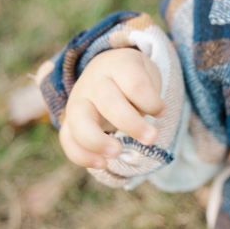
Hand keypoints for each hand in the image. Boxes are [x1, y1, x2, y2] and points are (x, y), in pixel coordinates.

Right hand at [59, 48, 163, 169]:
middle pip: (109, 102)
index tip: (162, 112)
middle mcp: (94, 81)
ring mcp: (78, 99)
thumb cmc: (133, 76)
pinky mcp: (69, 119)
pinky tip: (102, 164)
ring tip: (118, 152)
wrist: (107, 68)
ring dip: (98, 141)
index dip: (151, 102)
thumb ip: (147, 97)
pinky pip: (67, 139)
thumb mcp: (146, 74)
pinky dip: (81, 155)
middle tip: (151, 138)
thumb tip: (147, 124)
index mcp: (119, 65)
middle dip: (132, 124)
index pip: (135, 84)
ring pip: (80, 121)